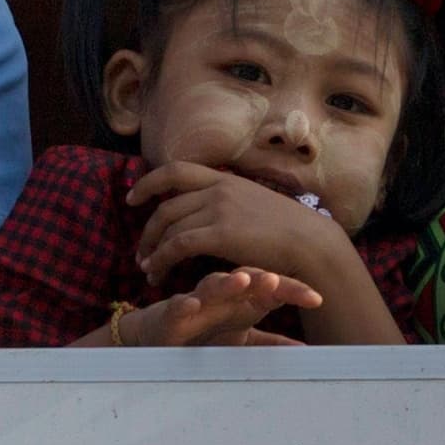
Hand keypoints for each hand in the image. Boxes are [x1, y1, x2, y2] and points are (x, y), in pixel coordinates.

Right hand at [111, 266, 319, 347]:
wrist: (161, 334)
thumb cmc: (204, 333)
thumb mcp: (242, 339)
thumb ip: (270, 343)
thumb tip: (305, 350)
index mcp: (242, 299)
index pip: (271, 289)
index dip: (292, 291)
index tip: (315, 299)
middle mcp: (222, 295)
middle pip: (245, 280)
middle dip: (262, 280)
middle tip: (278, 280)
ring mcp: (197, 302)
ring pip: (212, 286)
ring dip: (226, 283)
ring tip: (242, 280)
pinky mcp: (172, 315)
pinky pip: (177, 307)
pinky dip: (184, 304)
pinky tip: (193, 304)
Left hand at [125, 161, 349, 286]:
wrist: (311, 242)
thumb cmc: (289, 231)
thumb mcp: (256, 203)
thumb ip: (231, 203)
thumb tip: (214, 211)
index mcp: (225, 178)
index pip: (176, 170)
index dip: (148, 183)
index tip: (133, 198)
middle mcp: (218, 188)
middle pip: (166, 205)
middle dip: (147, 230)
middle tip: (140, 251)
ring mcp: (218, 209)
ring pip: (168, 227)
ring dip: (152, 250)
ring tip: (147, 269)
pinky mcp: (220, 234)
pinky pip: (177, 245)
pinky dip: (161, 260)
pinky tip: (157, 274)